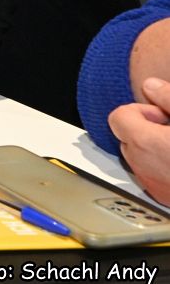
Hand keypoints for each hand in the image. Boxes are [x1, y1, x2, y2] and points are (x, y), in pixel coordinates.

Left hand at [109, 77, 169, 204]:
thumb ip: (169, 98)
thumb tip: (151, 86)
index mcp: (146, 142)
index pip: (118, 117)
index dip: (140, 111)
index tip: (162, 114)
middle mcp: (144, 166)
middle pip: (126, 138)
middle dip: (146, 128)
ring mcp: (153, 185)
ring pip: (138, 158)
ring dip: (153, 147)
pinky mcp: (164, 197)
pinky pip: (151, 175)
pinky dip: (162, 166)